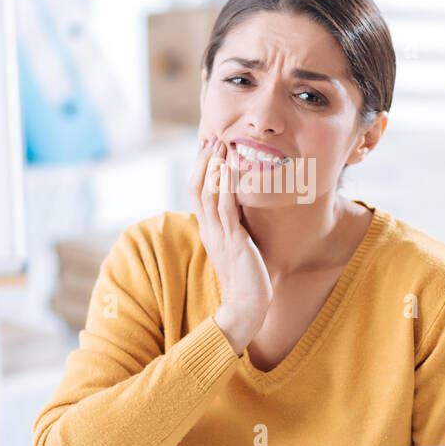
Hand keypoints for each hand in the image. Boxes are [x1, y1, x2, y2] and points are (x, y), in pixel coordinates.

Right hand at [188, 135, 271, 354]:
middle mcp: (209, 230)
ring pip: (209, 193)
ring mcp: (219, 235)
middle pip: (198, 187)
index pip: (199, 193)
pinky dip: (227, 185)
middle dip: (205, 161)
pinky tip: (232, 168)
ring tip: (221, 144)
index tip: (208, 148)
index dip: (202, 169)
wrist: (246, 308)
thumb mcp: (236, 249)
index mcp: (209, 231)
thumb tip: (238, 213)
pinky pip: (227, 207)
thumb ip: (233, 231)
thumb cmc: (246, 281)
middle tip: (211, 137)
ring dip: (215, 166)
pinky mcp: (234, 241)